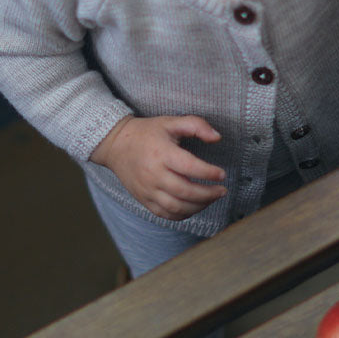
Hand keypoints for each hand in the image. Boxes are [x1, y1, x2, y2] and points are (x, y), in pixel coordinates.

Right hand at [90, 114, 227, 219]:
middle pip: (185, 191)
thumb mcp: (170, 122)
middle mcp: (153, 174)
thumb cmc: (147, 133)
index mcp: (161, 153)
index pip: (189, 167)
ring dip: (198, 207)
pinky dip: (183, 215)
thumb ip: (196, 125)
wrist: (116, 146)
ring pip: (177, 207)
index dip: (209, 173)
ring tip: (211, 199)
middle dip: (208, 194)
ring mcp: (147, 190)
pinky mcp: (144, 200)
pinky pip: (166, 214)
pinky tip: (194, 207)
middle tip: (221, 191)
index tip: (222, 174)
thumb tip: (217, 137)